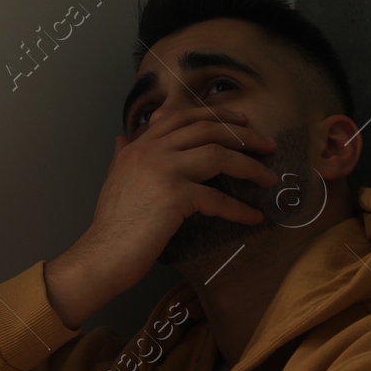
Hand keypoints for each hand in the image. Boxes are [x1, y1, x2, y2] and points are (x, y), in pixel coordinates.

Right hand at [55, 105, 279, 313]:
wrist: (101, 255)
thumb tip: (122, 138)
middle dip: (243, 134)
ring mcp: (162, 171)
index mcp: (139, 145)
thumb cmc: (111, 225)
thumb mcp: (114, 180)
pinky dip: (239, 209)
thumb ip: (122, 155)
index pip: (183, 116)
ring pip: (218, 155)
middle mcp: (151, 151)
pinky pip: (217, 198)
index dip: (217, 115)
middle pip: (207, 129)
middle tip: (267, 144)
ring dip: (250, 166)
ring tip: (269, 179)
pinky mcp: (174, 197)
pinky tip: (253, 218)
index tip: (242, 120)